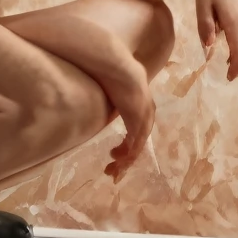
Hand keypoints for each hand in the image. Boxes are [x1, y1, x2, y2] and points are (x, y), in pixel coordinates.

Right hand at [103, 63, 153, 181]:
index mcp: (141, 104)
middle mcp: (147, 112)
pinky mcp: (138, 123)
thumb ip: (106, 99)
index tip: (113, 154)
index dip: (127, 144)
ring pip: (138, 147)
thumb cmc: (108, 71)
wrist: (116, 66)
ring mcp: (144, 118)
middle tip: (112, 168)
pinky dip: (127, 158)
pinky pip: (135, 146)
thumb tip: (91, 99)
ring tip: (112, 171)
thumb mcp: (109, 88)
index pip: (137, 130)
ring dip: (125, 162)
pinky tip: (117, 164)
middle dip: (126, 158)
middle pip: (139, 141)